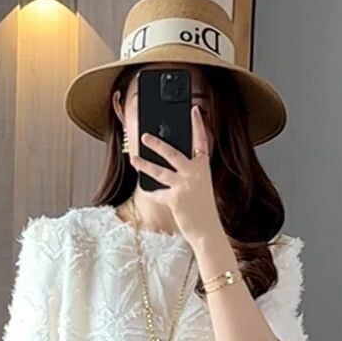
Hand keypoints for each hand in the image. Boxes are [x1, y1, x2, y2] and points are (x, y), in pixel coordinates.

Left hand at [130, 104, 222, 246]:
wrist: (208, 230)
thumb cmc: (203, 208)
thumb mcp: (200, 186)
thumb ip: (188, 173)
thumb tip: (166, 163)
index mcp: (203, 168)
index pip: (202, 141)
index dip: (198, 125)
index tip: (194, 110)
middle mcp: (195, 173)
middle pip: (173, 153)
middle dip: (157, 143)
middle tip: (144, 136)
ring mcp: (185, 186)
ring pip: (160, 171)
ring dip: (144, 165)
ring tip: (134, 158)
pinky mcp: (175, 199)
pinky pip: (158, 193)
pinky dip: (151, 192)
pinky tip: (145, 189)